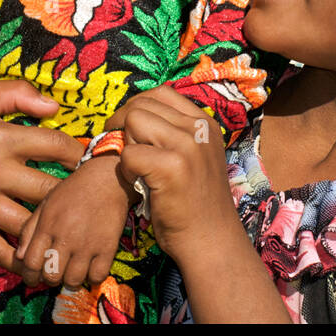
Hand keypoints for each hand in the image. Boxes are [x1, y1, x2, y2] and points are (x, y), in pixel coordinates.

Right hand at [0, 79, 86, 273]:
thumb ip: (19, 93)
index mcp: (2, 137)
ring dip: (50, 229)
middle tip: (86, 200)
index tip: (89, 161)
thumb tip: (56, 107)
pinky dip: (20, 257)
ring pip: (28, 224)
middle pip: (49, 190)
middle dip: (72, 196)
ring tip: (68, 231)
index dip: (80, 154)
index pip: (57, 146)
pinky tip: (37, 256)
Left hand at [14, 155, 135, 288]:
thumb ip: (29, 230)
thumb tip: (19, 257)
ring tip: (73, 271)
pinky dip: (93, 277)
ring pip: (74, 280)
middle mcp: (66, 237)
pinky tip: (91, 267)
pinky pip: (98, 277)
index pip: (31, 263)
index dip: (30, 276)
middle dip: (50, 279)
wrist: (107, 179)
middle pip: (52, 276)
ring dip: (71, 280)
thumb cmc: (73, 191)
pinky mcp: (108, 247)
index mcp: (48, 226)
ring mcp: (88, 244)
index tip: (34, 279)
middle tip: (55, 273)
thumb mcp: (46, 204)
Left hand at [115, 87, 238, 261]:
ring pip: (133, 121)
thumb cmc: (194, 204)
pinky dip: (125, 169)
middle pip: (142, 104)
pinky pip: (129, 154)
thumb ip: (175, 133)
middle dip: (124, 124)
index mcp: (205, 123)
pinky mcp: (172, 167)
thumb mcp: (195, 157)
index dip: (137, 107)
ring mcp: (187, 146)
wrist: (211, 242)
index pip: (162, 93)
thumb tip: (133, 114)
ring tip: (136, 168)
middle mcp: (199, 129)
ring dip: (126, 144)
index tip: (129, 129)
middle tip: (124, 151)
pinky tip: (138, 184)